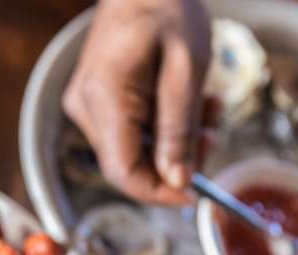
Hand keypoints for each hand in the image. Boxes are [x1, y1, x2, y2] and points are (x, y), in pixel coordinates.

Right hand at [63, 0, 209, 204]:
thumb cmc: (167, 10)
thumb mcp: (186, 70)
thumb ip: (180, 130)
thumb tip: (177, 181)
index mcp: (103, 98)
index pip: (123, 172)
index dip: (159, 192)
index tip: (195, 193)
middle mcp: (85, 107)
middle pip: (129, 164)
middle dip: (175, 161)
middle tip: (213, 135)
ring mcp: (86, 104)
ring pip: (134, 150)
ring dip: (175, 140)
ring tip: (208, 108)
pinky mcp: (95, 100)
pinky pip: (130, 131)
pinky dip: (163, 126)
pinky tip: (187, 103)